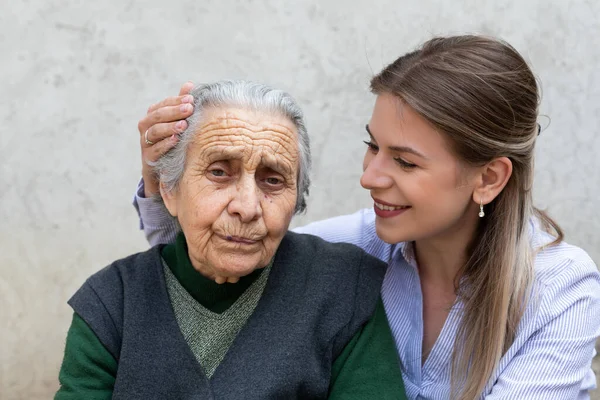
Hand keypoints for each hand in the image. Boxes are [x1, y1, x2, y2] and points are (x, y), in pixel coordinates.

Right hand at [138, 82, 194, 196]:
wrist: (164, 169)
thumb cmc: (173, 141)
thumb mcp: (178, 123)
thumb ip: (181, 105)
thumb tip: (189, 84)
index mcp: (153, 115)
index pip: (164, 104)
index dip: (177, 101)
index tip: (192, 99)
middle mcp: (146, 127)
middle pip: (158, 116)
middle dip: (174, 111)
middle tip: (189, 109)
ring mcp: (145, 142)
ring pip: (155, 132)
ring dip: (170, 127)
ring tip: (184, 125)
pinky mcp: (148, 158)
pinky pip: (155, 150)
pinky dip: (165, 144)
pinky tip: (176, 140)